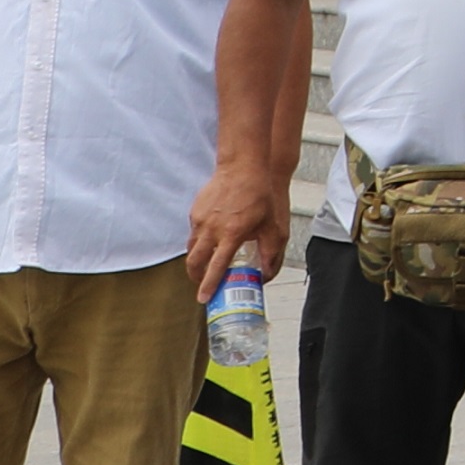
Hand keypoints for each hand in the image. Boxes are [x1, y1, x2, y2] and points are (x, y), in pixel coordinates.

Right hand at [180, 165, 287, 299]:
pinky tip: (211, 239)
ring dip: (196, 260)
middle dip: (195, 277)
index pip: (216, 267)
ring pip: (191, 247)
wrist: (244, 166)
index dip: (208, 285)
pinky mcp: (195, 210)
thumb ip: (271, 252)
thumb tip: (266, 274)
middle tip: (202, 284)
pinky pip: (194, 232)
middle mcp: (211, 229)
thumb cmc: (261, 196)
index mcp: (231, 234)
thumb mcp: (273, 226)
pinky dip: (199, 241)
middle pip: (194, 262)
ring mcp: (200, 219)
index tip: (203, 298)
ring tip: (205, 265)